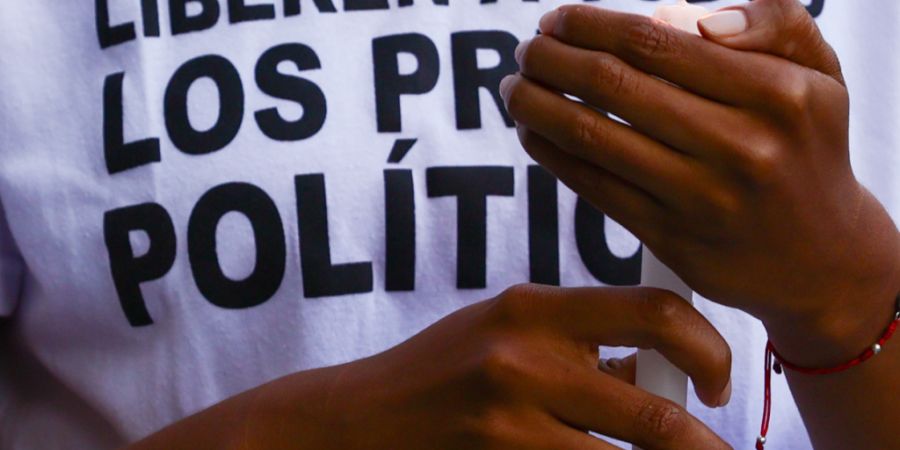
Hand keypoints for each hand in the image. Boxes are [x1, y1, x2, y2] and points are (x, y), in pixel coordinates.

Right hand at [233, 285, 732, 449]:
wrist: (360, 419)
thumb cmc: (442, 371)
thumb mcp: (508, 335)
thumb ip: (583, 349)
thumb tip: (663, 378)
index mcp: (534, 308)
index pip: (652, 312)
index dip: (706, 348)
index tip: (717, 382)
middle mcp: (523, 359)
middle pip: (654, 414)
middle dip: (704, 447)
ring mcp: (508, 423)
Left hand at [501, 0, 899, 364]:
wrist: (822, 258)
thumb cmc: (807, 150)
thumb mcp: (821, 77)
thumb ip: (776, 23)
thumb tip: (698, 19)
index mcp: (776, 95)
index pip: (656, 43)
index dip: (591, 25)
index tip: (556, 19)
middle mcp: (741, 147)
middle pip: (614, 86)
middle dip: (552, 60)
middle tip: (526, 50)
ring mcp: (701, 199)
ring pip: (593, 138)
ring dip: (538, 105)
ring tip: (515, 87)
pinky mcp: (671, 239)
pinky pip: (594, 187)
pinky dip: (551, 154)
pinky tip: (531, 133)